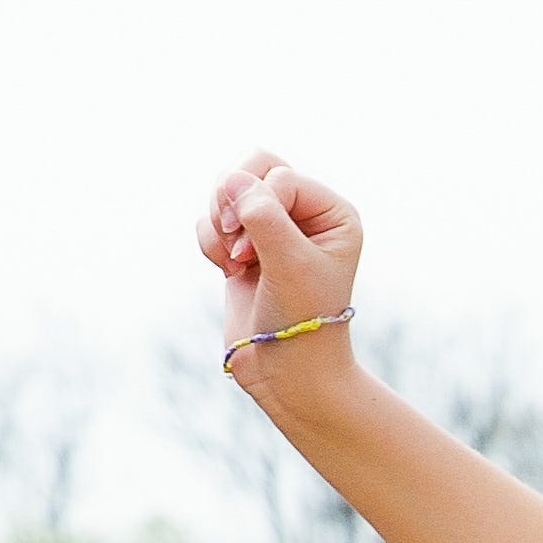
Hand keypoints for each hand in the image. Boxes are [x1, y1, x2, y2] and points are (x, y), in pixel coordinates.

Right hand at [201, 151, 366, 409]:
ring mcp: (273, 231)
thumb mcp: (290, 263)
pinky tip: (227, 270)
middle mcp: (306, 215)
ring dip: (219, 223)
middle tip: (234, 240)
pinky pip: (211, 219)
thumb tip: (231, 178)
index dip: (259, 207)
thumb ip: (263, 216)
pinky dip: (209, 241)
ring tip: (235, 261)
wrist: (289, 374)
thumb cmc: (302, 320)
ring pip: (227, 191)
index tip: (254, 252)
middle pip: (254, 167)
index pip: (280, 177)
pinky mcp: (243, 249)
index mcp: (332, 212)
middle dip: (233, 201)